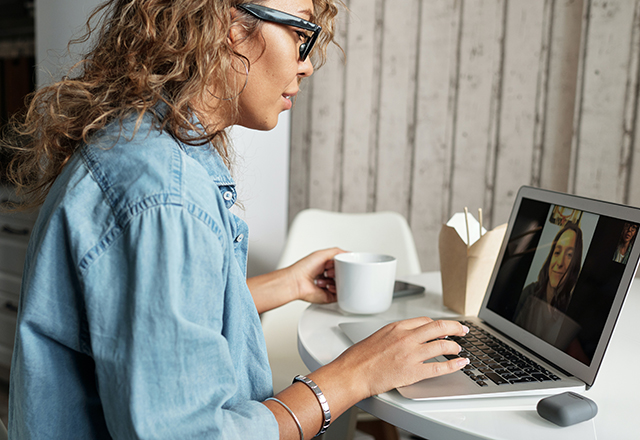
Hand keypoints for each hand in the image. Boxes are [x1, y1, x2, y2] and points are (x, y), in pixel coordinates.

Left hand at [286, 247, 344, 303]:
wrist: (296, 282)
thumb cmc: (303, 268)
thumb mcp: (322, 253)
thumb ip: (337, 252)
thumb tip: (349, 253)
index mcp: (324, 266)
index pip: (340, 265)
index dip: (340, 263)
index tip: (339, 262)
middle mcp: (326, 276)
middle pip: (342, 274)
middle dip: (339, 271)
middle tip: (330, 270)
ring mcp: (327, 286)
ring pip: (342, 284)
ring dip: (336, 280)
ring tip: (327, 277)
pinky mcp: (328, 296)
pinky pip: (340, 295)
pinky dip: (336, 290)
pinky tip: (328, 286)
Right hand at [333, 317, 469, 398]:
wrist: (352, 373)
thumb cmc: (359, 358)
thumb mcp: (378, 336)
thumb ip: (394, 335)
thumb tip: (406, 338)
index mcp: (397, 327)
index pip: (425, 321)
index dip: (438, 324)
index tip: (444, 327)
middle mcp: (406, 337)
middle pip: (439, 327)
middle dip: (455, 327)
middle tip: (462, 330)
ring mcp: (411, 354)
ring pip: (442, 345)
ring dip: (455, 347)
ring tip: (459, 350)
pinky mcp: (413, 372)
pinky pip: (440, 367)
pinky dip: (454, 365)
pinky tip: (461, 364)